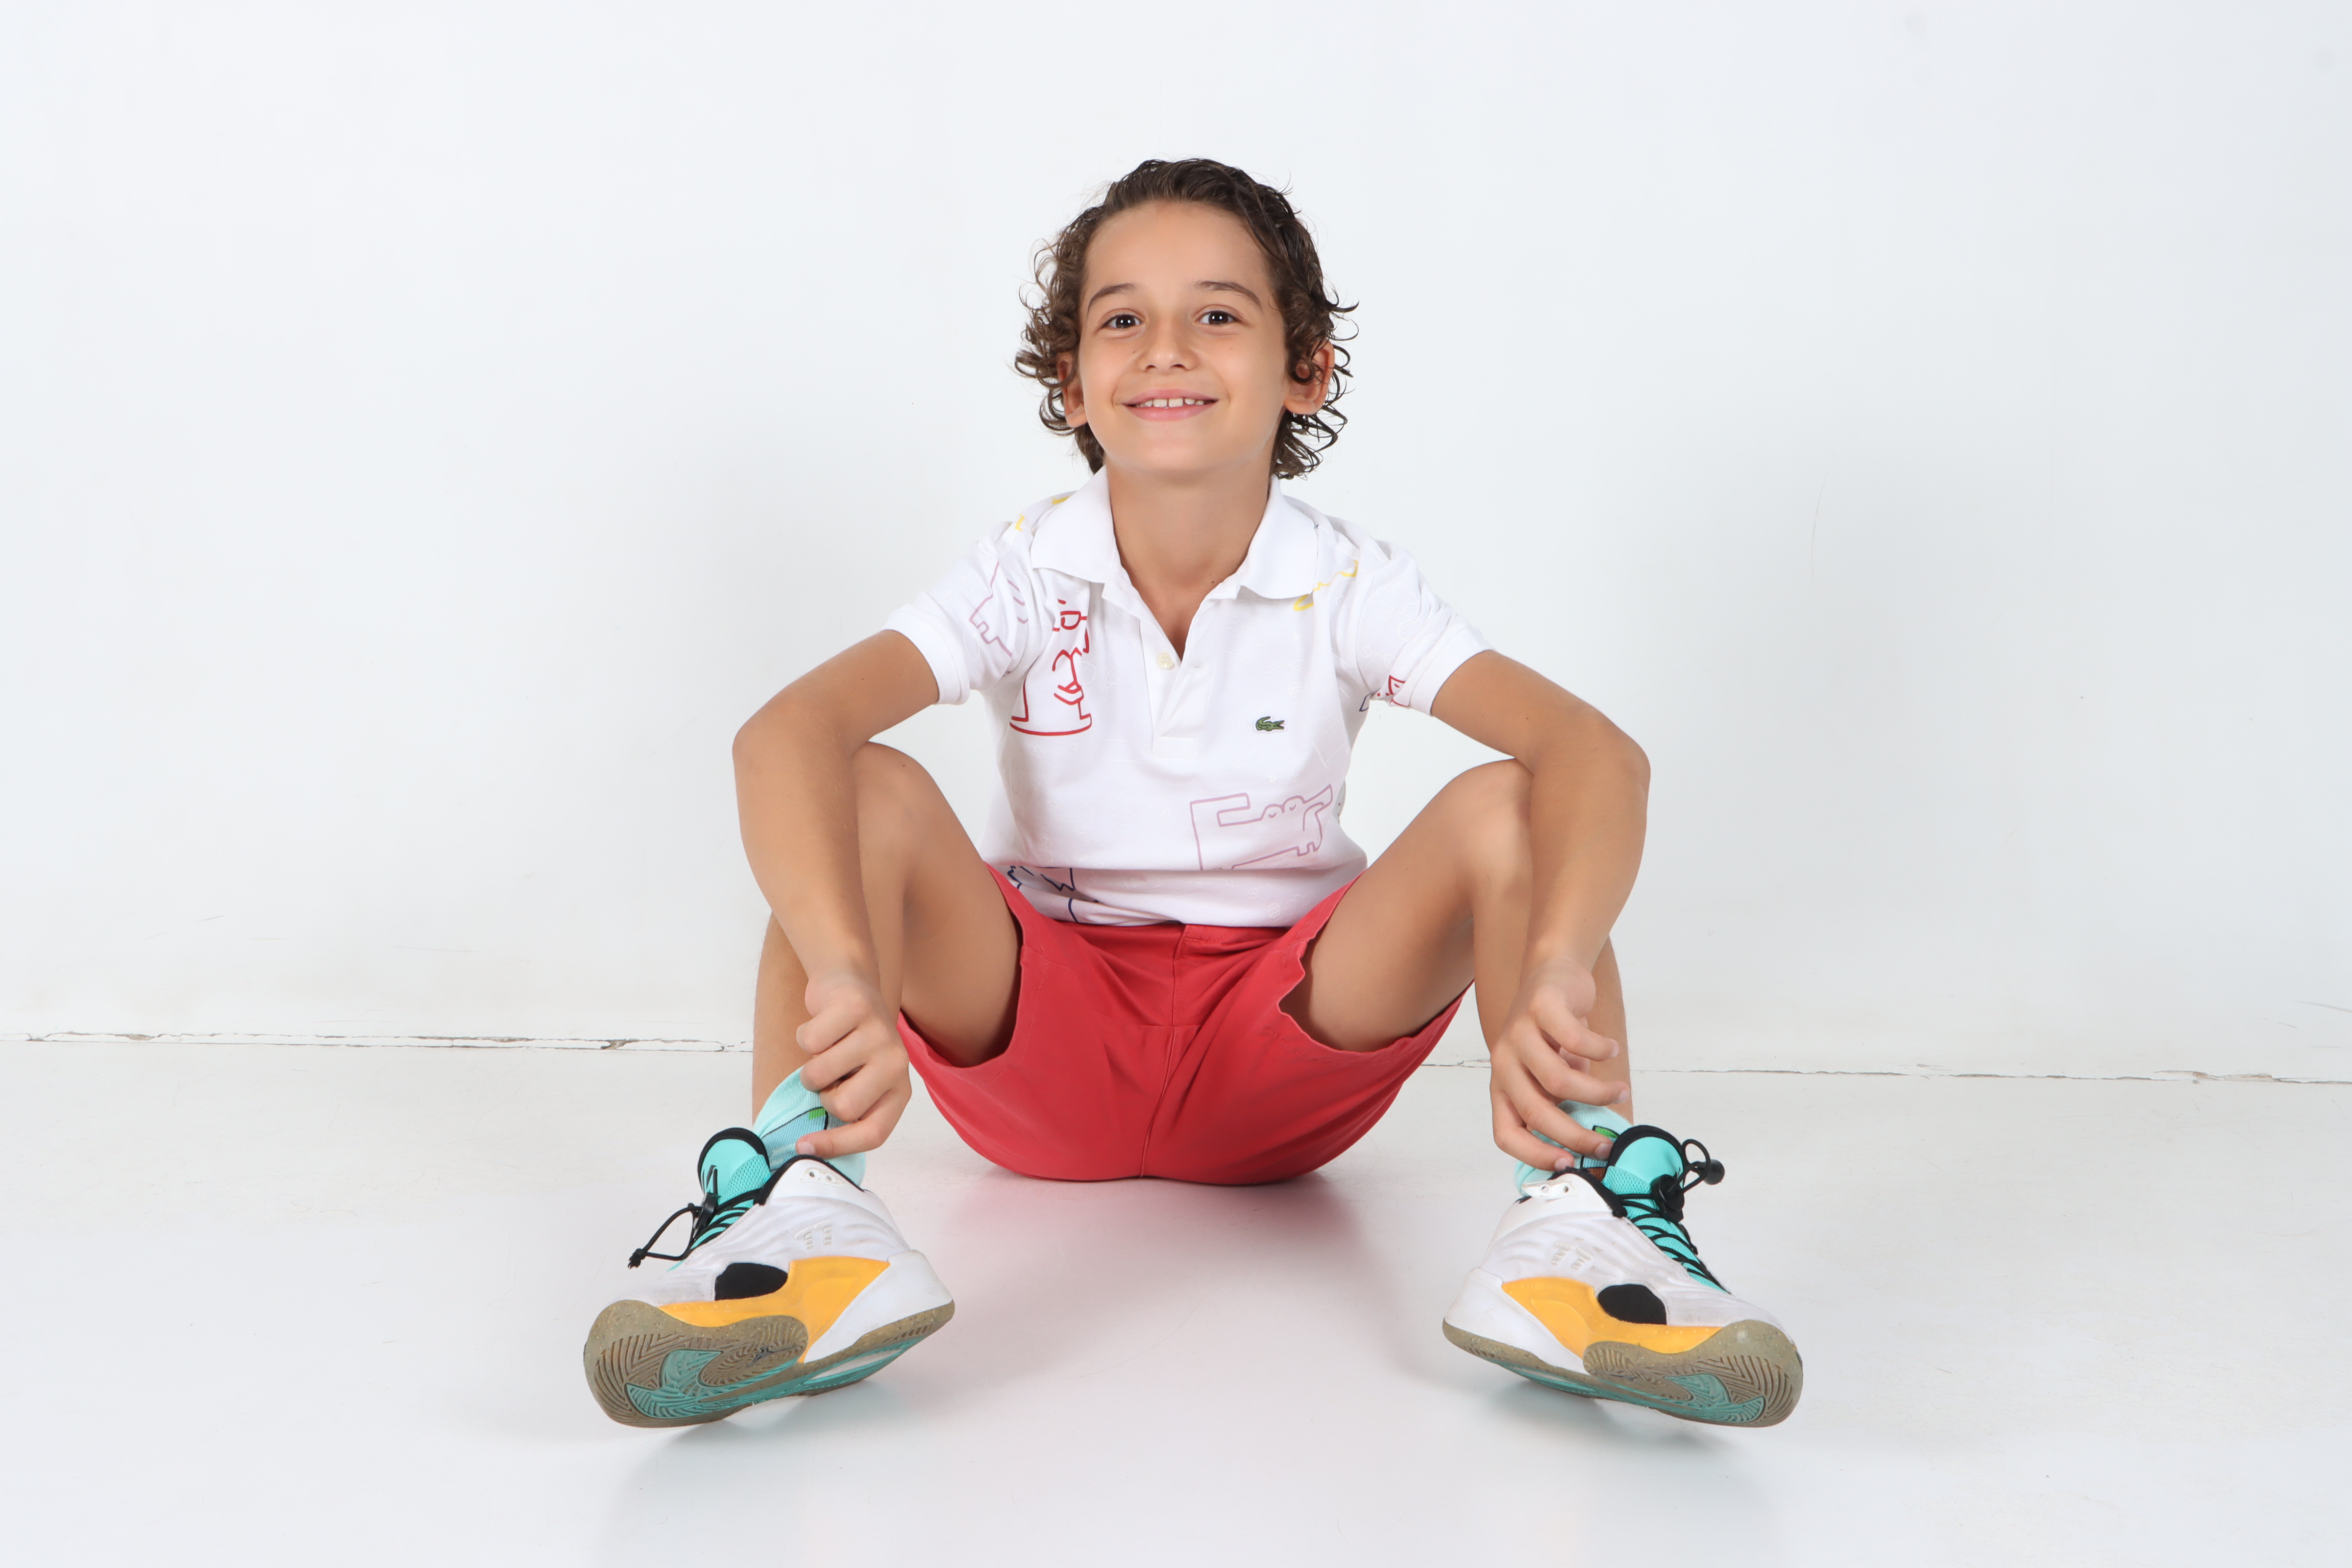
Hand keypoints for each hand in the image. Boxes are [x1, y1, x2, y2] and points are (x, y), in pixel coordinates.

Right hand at [791, 970, 913, 1159]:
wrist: (849, 984)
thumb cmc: (850, 1042)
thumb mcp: (858, 1081)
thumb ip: (846, 1110)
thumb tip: (808, 1149)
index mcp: (899, 1090)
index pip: (872, 1133)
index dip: (837, 1146)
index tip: (805, 1147)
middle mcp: (896, 1064)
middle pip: (843, 1107)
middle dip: (823, 1094)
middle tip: (831, 1074)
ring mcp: (879, 1033)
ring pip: (818, 1074)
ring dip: (810, 1064)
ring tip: (827, 1048)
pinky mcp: (856, 1007)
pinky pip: (809, 1040)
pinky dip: (804, 1035)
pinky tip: (823, 1024)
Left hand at [1488, 959, 1626, 1171]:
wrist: (1552, 975)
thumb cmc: (1553, 1034)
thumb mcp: (1551, 1075)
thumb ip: (1562, 1103)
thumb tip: (1592, 1143)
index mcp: (1502, 1086)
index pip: (1506, 1133)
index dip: (1534, 1154)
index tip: (1569, 1164)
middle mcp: (1504, 1062)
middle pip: (1536, 1112)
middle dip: (1576, 1135)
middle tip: (1607, 1142)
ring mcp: (1519, 1033)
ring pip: (1559, 1080)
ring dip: (1598, 1092)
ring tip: (1619, 1090)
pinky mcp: (1540, 1007)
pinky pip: (1574, 1039)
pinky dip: (1600, 1049)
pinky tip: (1612, 1048)